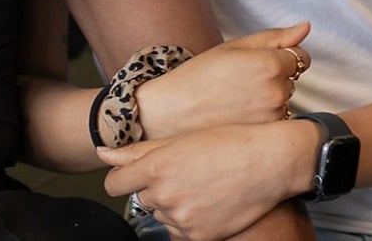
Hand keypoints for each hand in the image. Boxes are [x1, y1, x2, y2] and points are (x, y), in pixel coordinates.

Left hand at [99, 120, 319, 240]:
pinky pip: (180, 232)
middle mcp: (164, 195)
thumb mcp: (178, 140)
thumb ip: (136, 151)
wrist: (270, 162)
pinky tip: (207, 202)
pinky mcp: (201, 236)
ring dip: (172, 204)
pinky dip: (188, 221)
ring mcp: (182, 218)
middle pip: (141, 198)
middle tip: (182, 173)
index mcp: (154, 167)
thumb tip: (102, 154)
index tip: (131, 175)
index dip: (121, 178)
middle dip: (154, 187)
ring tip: (199, 185)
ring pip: (162, 215)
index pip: (115, 184)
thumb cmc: (226, 142)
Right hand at [135, 22, 310, 139]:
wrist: (175, 110)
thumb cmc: (200, 75)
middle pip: (293, 79)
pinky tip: (241, 114)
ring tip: (238, 98)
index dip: (280, 56)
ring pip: (286, 100)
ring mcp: (275, 116)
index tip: (258, 62)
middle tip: (242, 80)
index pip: (301, 56)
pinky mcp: (268, 134)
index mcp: (270, 64)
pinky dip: (264, 116)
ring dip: (271, 98)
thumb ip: (275, 37)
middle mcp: (278, 91)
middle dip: (275, 77)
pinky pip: (279, 120)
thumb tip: (305, 27)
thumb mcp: (234, 47)